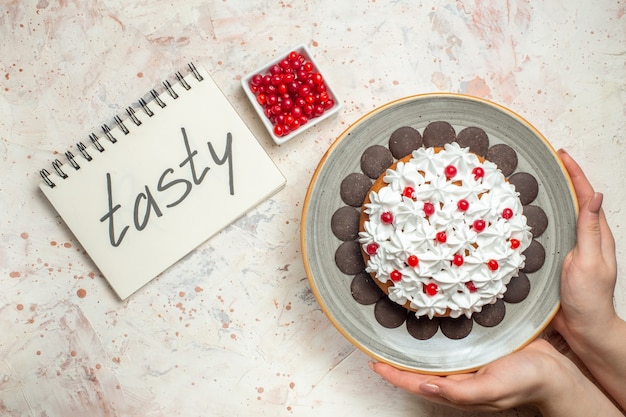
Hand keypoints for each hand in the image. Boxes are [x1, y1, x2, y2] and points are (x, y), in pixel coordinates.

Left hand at [370, 338, 621, 415]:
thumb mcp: (492, 389)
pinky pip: (448, 343)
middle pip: (417, 369)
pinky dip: (433, 335)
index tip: (372, 361)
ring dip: (411, 346)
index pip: (414, 383)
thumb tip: (426, 387)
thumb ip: (460, 391)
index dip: (392, 374)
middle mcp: (456, 375)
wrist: (555, 371)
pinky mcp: (475, 347)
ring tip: (393, 330)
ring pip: (430, 356)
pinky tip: (427, 322)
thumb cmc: (525, 382)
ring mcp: (465, 362)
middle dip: (396, 359)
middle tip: (376, 341)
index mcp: (456, 388)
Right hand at [551, 149, 625, 410]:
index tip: (561, 155)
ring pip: (556, 217)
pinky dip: (534, 221)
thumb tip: (593, 196)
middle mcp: (582, 238)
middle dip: (558, 180)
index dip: (574, 174)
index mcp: (595, 234)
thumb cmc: (589, 297)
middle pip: (571, 202)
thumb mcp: (589, 260)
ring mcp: (567, 249)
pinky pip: (544, 235)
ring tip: (525, 183)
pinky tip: (519, 218)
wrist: (582, 329)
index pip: (585, 196)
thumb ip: (590, 230)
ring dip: (544, 199)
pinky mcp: (553, 260)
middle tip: (540, 163)